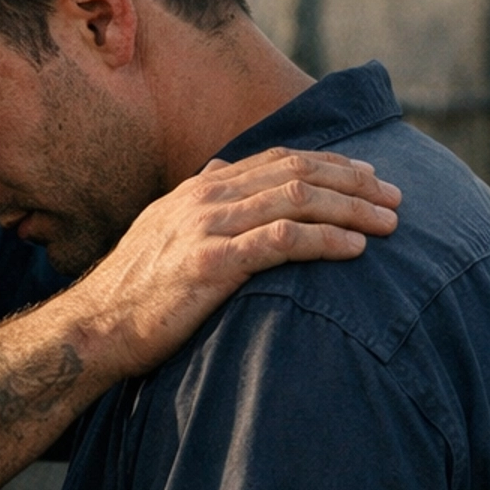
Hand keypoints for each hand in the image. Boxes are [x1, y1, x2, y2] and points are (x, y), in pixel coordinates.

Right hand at [65, 147, 400, 382]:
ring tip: (389, 223)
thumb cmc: (134, 294)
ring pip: (295, 200)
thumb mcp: (163, 236)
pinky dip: (324, 239)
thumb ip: (200, 208)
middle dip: (352, 182)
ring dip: (350, 208)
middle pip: (295, 172)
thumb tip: (226, 179)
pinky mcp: (210, 265)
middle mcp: (205, 199)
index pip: (277, 159)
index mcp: (199, 190)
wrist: (92, 329)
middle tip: (396, 197)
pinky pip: (281, 241)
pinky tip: (355, 248)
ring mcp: (206, 228)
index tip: (369, 176)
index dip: (329, 163)